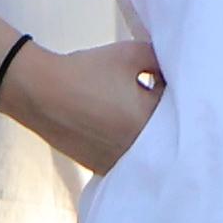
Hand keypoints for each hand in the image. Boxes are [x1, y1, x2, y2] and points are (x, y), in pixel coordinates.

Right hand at [0, 36, 165, 176]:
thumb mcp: (131, 53)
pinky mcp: (104, 168)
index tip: (161, 81)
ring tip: (126, 109)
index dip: (172, 92)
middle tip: (148, 94)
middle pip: (168, 133)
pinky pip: (129, 158)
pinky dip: (127, 144)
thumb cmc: (86, 71)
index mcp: (150, 120)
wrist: (39, 92)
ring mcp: (121, 162)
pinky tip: (114, 125)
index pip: (182, 107)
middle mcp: (139, 148)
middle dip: (162, 113)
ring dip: (146, 131)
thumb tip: (176, 71)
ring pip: (149, 149)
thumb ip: (162, 60)